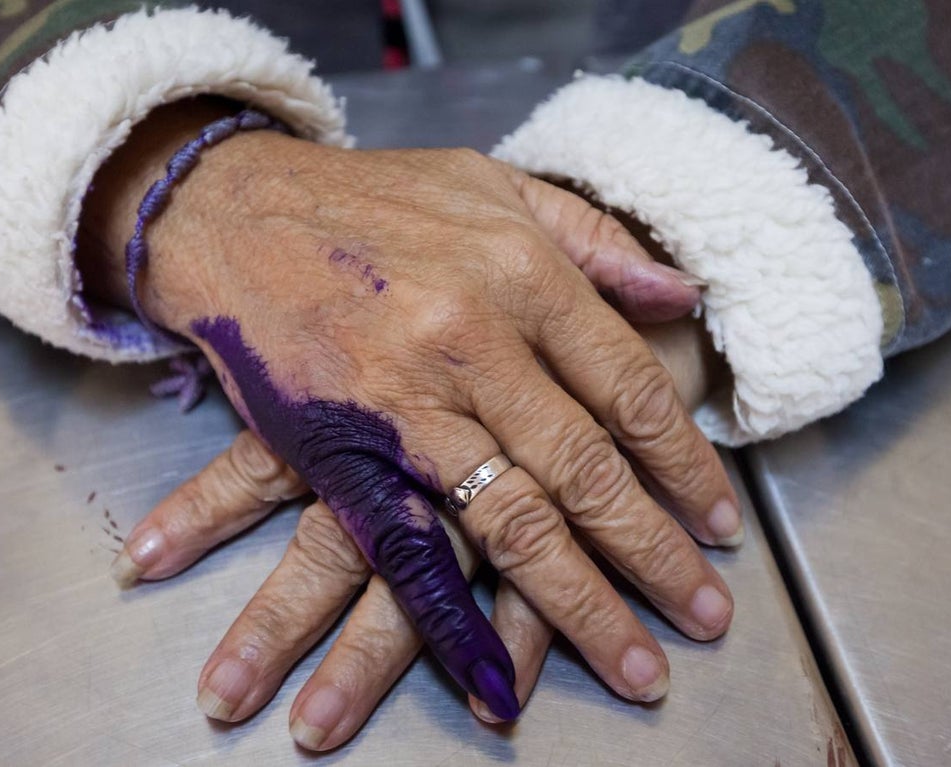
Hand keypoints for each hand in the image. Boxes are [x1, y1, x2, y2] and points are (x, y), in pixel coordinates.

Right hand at [82, 99, 740, 735]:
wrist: (229, 210)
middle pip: (586, 468)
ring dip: (581, 605)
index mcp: (521, 271)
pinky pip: (406, 549)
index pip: (630, 387)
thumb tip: (681, 296)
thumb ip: (593, 238)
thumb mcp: (491, 182)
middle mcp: (473, 341)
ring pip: (512, 521)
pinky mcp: (339, 451)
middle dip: (655, 553)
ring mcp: (403, 402)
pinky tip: (495, 681)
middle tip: (706, 618)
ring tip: (637, 668)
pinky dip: (452, 622)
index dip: (686, 463)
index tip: (721, 523)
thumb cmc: (366, 197)